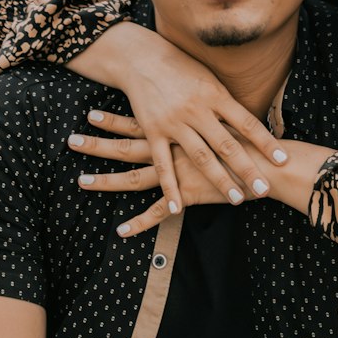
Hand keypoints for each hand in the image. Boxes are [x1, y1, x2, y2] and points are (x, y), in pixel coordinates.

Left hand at [70, 114, 258, 236]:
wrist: (266, 163)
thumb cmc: (248, 140)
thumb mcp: (222, 117)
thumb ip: (202, 115)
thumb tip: (191, 107)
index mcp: (178, 130)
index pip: (138, 123)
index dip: (114, 120)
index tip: (90, 114)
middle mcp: (173, 150)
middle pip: (128, 148)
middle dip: (98, 145)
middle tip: (71, 141)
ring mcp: (178, 173)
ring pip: (135, 178)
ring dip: (107, 181)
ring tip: (80, 181)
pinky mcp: (188, 195)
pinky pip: (158, 211)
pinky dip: (139, 223)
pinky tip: (120, 230)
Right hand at [92, 34, 287, 213]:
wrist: (140, 58)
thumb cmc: (180, 67)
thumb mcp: (208, 79)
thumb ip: (225, 103)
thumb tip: (249, 124)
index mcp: (215, 95)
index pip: (247, 122)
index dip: (266, 142)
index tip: (283, 160)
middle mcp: (197, 110)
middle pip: (228, 145)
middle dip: (248, 169)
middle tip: (265, 189)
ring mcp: (174, 122)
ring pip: (201, 157)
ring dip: (220, 181)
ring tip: (237, 200)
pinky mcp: (153, 131)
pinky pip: (163, 164)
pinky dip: (170, 187)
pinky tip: (179, 207)